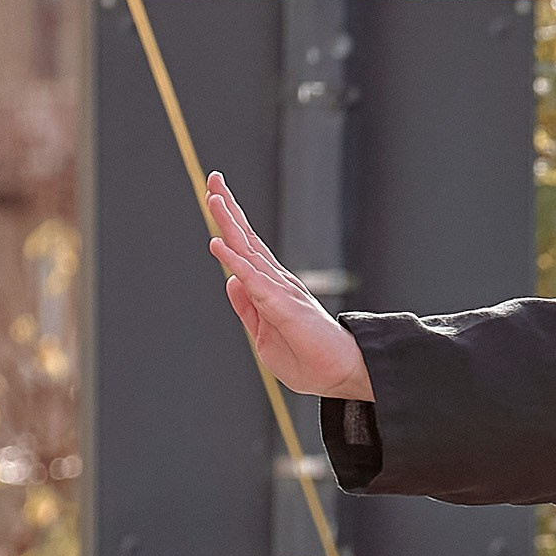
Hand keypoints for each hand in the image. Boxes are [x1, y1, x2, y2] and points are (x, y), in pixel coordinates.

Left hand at [205, 173, 373, 400]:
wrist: (341, 377)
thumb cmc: (308, 360)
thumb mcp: (264, 336)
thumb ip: (247, 309)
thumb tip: (231, 281)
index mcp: (272, 289)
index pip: (247, 250)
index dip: (230, 223)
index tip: (216, 195)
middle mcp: (277, 283)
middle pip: (247, 240)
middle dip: (228, 208)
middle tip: (214, 178)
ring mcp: (281, 291)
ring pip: (249, 252)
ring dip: (229, 223)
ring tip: (214, 196)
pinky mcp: (283, 306)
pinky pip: (253, 281)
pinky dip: (234, 261)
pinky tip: (217, 244)